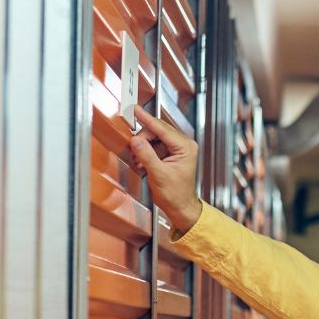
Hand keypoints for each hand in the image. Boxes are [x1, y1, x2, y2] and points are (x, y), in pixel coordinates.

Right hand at [126, 105, 202, 233]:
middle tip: (133, 147)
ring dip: (143, 147)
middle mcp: (183, 145)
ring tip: (139, 160)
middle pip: (157, 131)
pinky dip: (145, 152)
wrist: (180, 207)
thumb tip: (136, 140)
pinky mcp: (170, 154)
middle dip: (143, 139)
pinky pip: (154, 146)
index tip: (137, 111)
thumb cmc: (176, 195)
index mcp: (185, 147)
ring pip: (154, 138)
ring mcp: (177, 149)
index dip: (147, 119)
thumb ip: (147, 155)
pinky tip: (142, 162)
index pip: (162, 129)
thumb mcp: (159, 174)